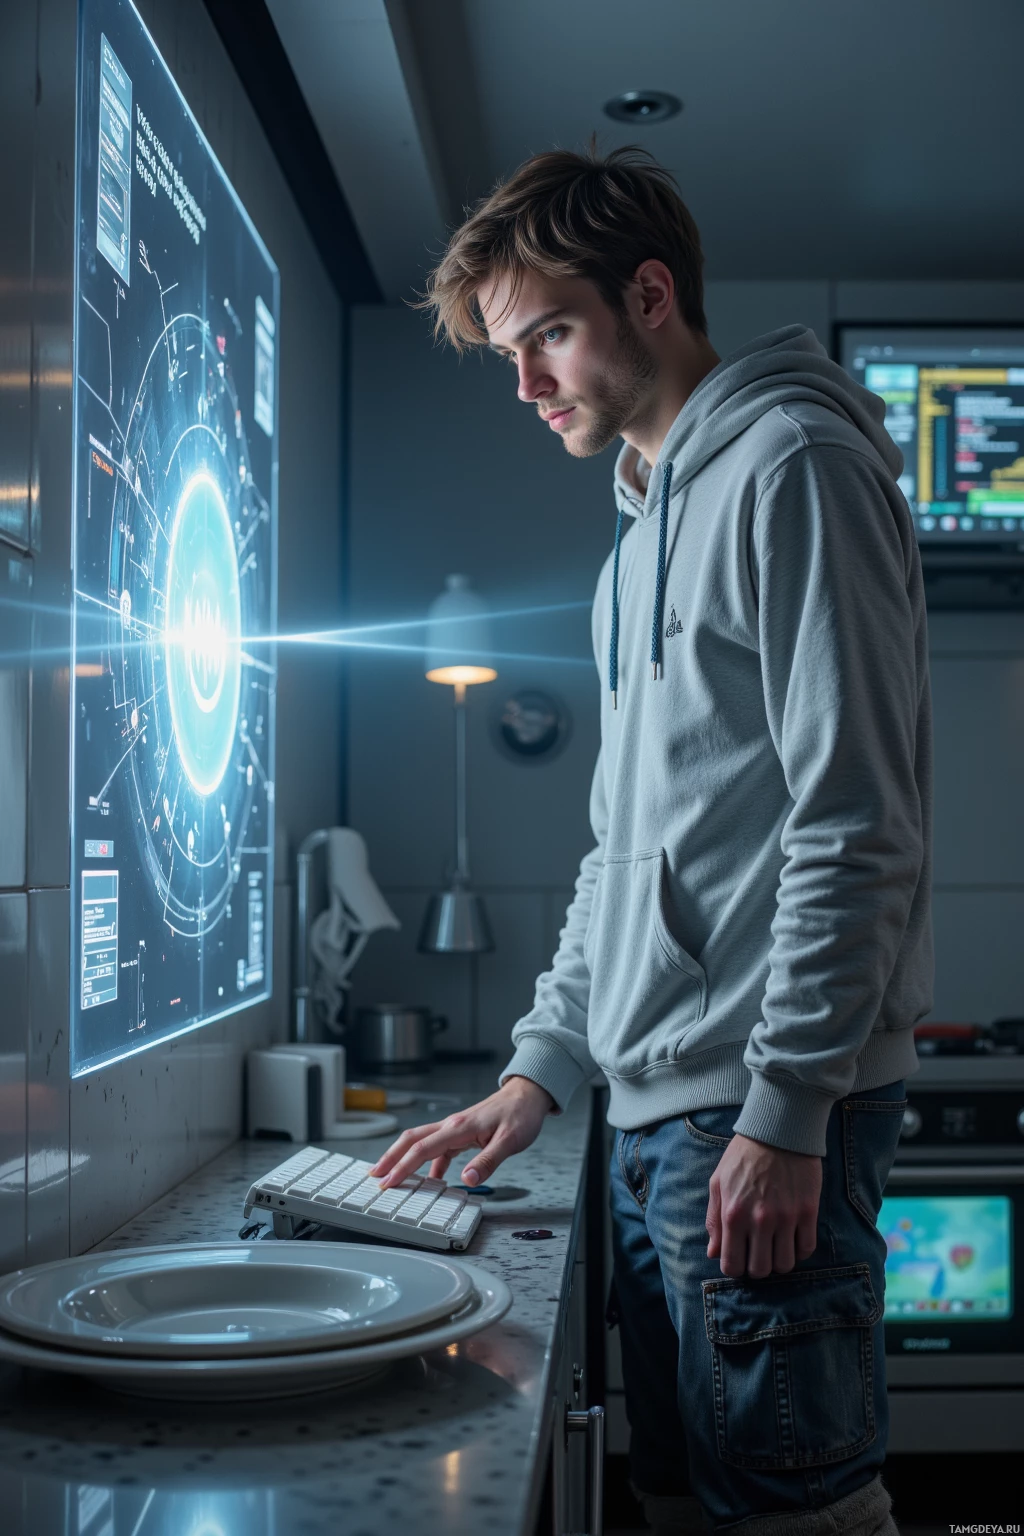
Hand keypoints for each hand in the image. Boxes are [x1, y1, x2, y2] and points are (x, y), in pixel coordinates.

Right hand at [368, 1076, 554, 1188]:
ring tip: (392, 1176)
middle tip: (374, 1175)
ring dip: (404, 1158)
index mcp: (459, 1127)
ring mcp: (455, 1128)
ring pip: (421, 1142)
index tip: (388, 1182)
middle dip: (391, 1157)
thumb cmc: (521, 1114)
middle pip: (412, 1140)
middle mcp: (452, 1125)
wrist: (528, 1095)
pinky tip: (430, 1178)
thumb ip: (487, 1162)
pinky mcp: (461, 1132)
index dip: (402, 1166)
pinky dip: (428, 1163)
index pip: (423, 1148)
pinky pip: (438, 1148)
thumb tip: (467, 1180)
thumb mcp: (510, 1141)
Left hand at [706, 1133, 820, 1278]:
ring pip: (785, 1265)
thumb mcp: (718, 1182)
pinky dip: (800, 1250)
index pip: (732, 1265)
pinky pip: (807, 1248)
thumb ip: (714, 1220)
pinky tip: (793, 1238)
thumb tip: (713, 1252)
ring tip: (776, 1246)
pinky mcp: (808, 1212)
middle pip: (760, 1270)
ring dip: (779, 1260)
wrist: (778, 1131)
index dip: (734, 1267)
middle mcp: (759, 1220)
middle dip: (757, 1267)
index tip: (739, 1258)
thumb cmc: (743, 1155)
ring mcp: (786, 1217)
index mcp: (733, 1214)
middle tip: (759, 1253)